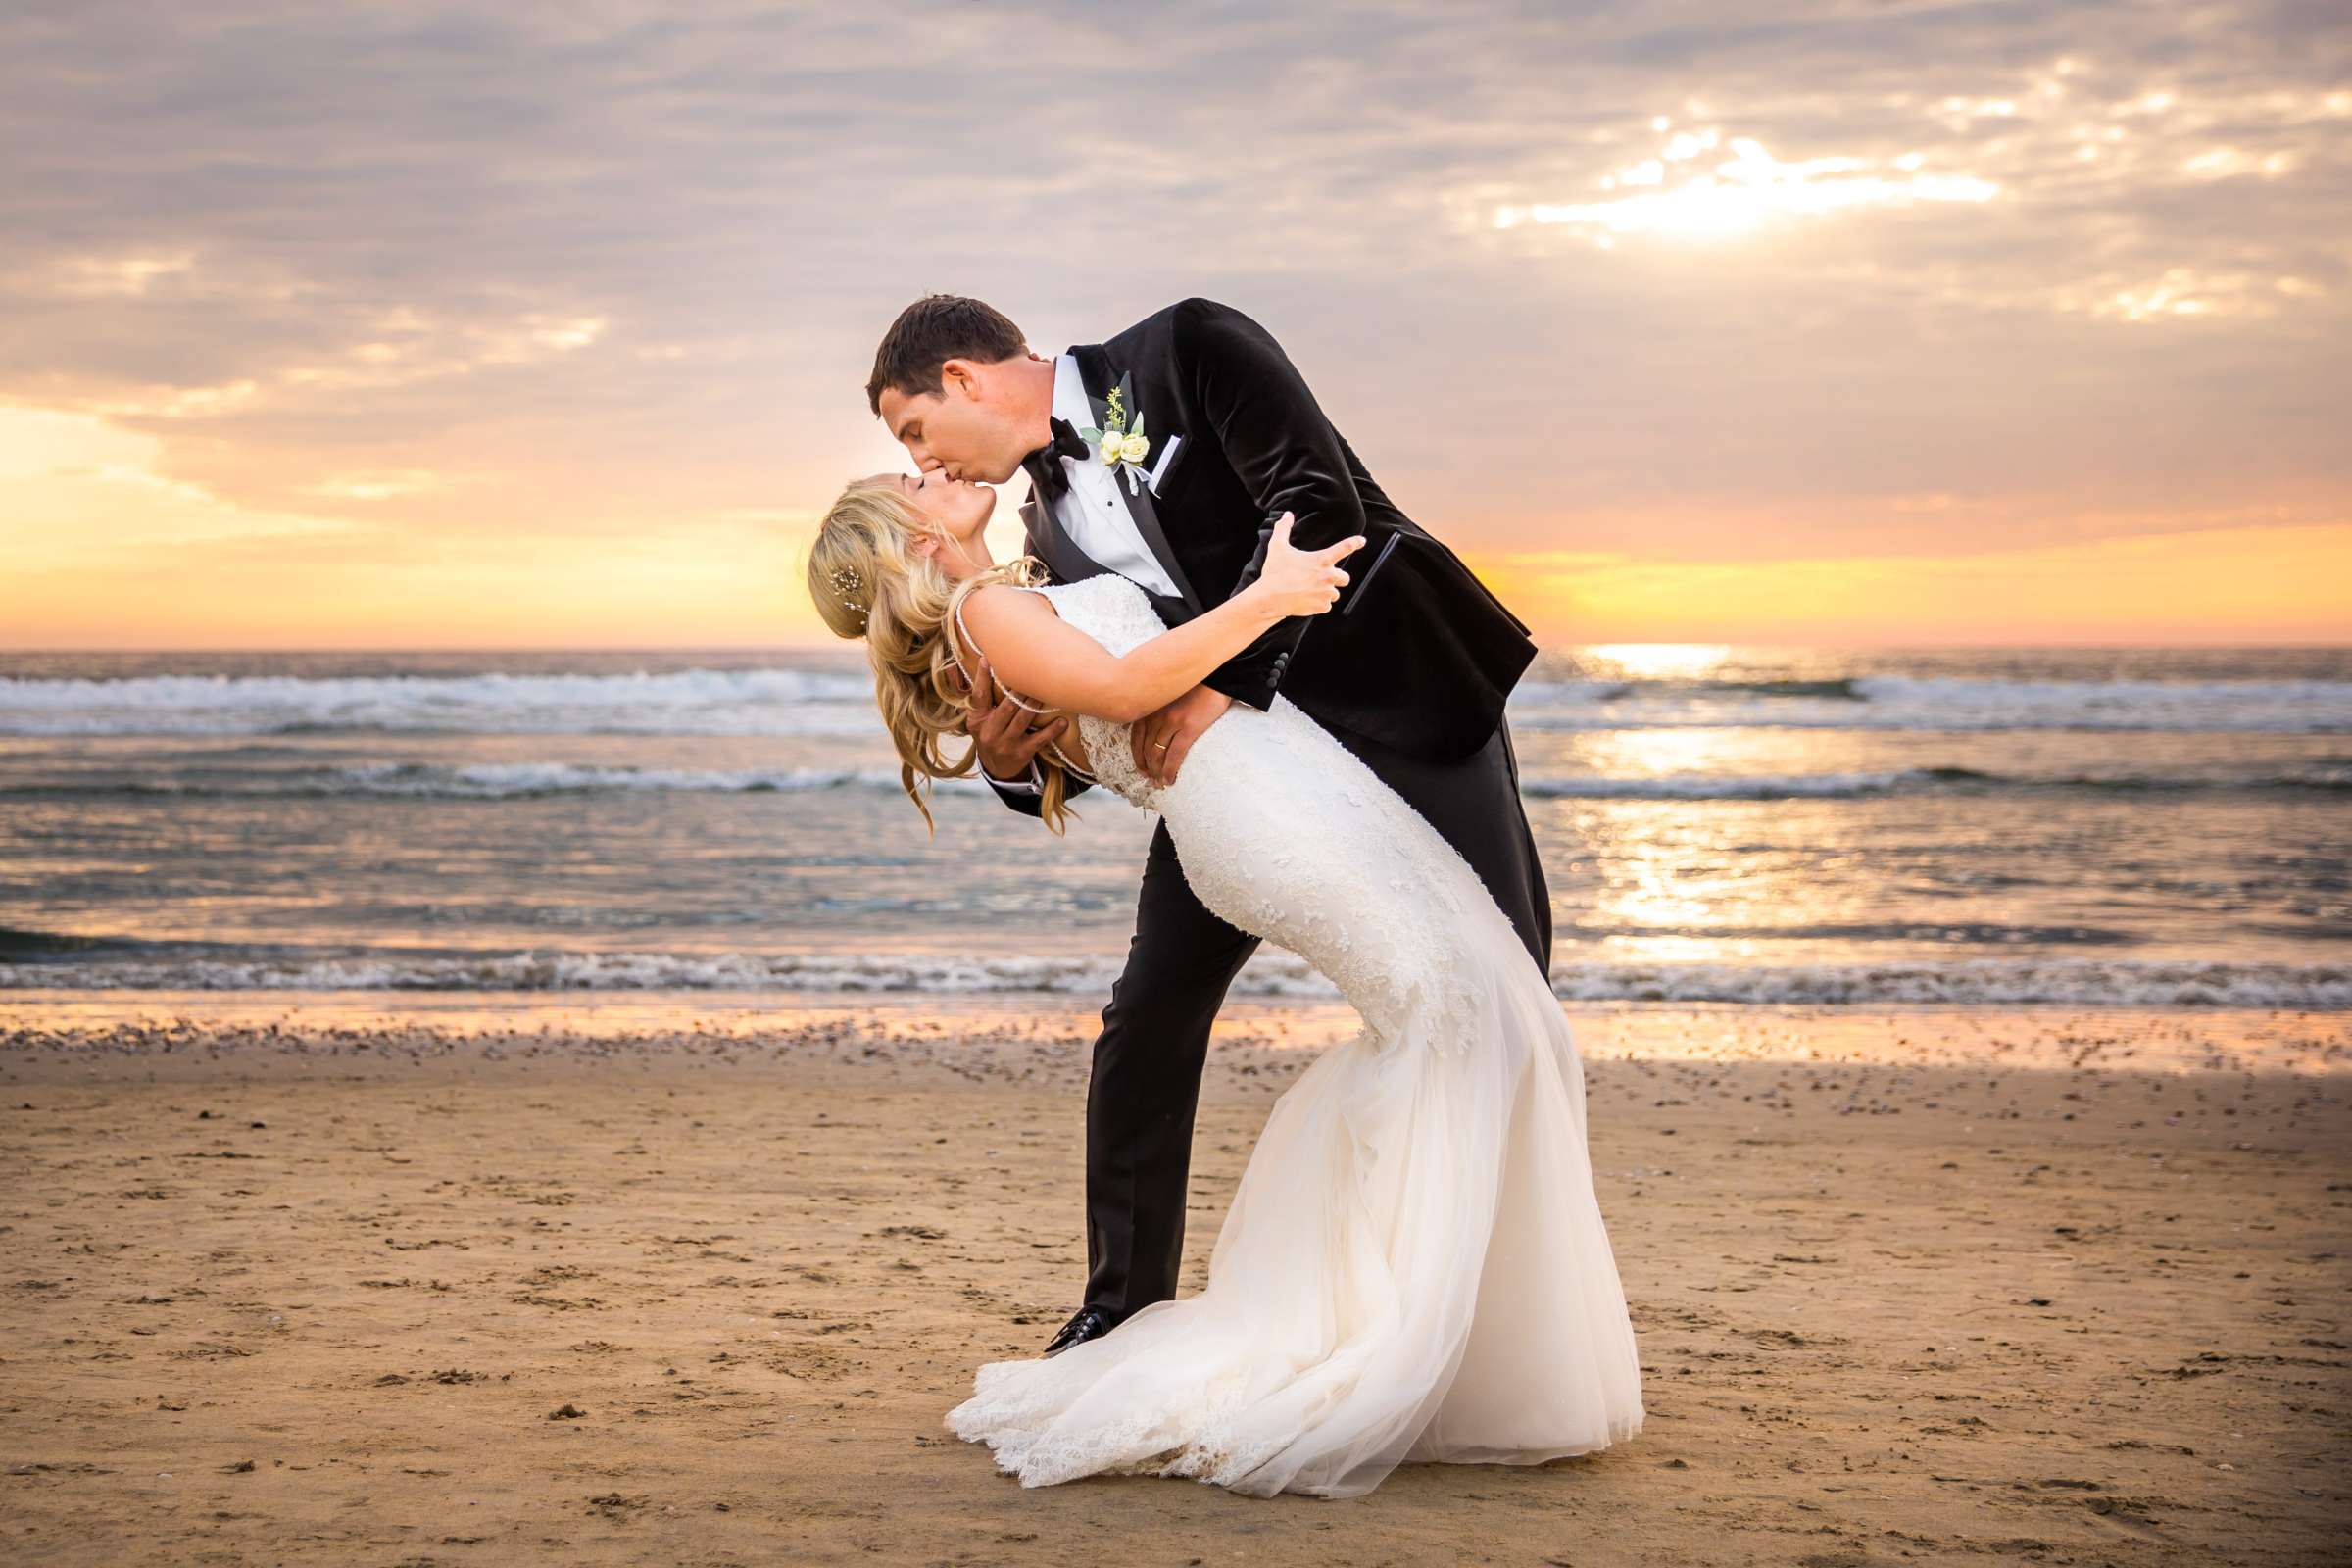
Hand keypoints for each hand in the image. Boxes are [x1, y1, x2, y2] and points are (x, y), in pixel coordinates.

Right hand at [955, 653, 1069, 781]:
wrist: (996, 768)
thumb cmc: (990, 734)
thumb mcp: (979, 720)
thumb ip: (982, 700)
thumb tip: (986, 664)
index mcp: (978, 720)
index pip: (979, 696)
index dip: (982, 677)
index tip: (986, 659)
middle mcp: (990, 732)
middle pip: (1006, 707)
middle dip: (1019, 691)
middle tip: (1031, 674)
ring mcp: (1006, 744)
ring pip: (1022, 720)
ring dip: (1035, 704)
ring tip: (1045, 691)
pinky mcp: (1022, 753)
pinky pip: (1040, 739)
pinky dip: (1052, 730)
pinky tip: (1063, 721)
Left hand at [1131, 683, 1231, 786]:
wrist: (1218, 677)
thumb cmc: (1197, 685)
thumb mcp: (1171, 694)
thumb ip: (1160, 709)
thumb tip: (1158, 730)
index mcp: (1152, 706)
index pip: (1136, 736)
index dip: (1137, 755)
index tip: (1141, 768)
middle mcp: (1157, 714)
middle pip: (1146, 748)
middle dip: (1147, 767)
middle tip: (1151, 780)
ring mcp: (1172, 721)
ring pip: (1157, 753)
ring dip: (1157, 772)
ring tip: (1160, 783)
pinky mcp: (1188, 727)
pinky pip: (1174, 755)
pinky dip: (1169, 770)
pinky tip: (1169, 780)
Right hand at [1245, 511, 1364, 619]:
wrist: (1270, 599)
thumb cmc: (1275, 572)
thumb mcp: (1277, 547)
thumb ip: (1283, 528)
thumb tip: (1287, 514)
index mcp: (1322, 559)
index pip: (1344, 548)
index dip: (1354, 543)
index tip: (1362, 541)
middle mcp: (1328, 576)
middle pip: (1345, 578)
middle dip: (1337, 578)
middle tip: (1322, 578)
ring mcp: (1326, 593)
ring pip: (1335, 594)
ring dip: (1327, 592)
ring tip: (1310, 591)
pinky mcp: (1322, 607)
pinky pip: (1327, 606)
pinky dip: (1320, 604)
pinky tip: (1307, 601)